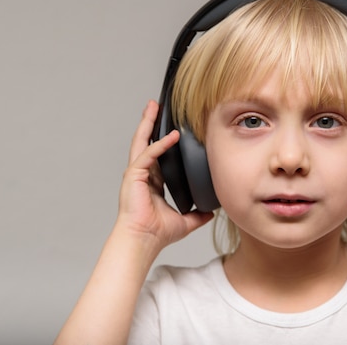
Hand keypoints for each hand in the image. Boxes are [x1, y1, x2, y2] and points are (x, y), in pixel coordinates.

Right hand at [117, 100, 212, 247]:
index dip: (162, 140)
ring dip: (147, 123)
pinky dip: (160, 145)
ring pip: (142, 142)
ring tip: (153, 107)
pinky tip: (172, 136)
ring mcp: (136, 174)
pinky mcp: (134, 176)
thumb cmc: (157, 233)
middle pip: (145, 142)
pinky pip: (148, 155)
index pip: (157, 154)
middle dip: (150, 123)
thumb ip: (198, 215)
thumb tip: (212, 212)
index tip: (170, 127)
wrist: (144, 240)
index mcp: (152, 182)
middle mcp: (142, 174)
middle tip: (155, 106)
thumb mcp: (185, 221)